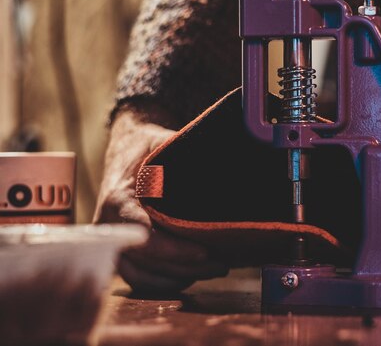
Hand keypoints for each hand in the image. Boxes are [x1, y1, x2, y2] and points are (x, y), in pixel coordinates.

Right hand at [93, 103, 228, 292]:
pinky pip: (139, 277)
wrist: (127, 150)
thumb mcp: (163, 145)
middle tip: (222, 263)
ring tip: (215, 269)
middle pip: (147, 260)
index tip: (204, 252)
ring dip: (179, 277)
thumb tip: (223, 172)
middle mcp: (110, 226)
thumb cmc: (148, 147)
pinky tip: (193, 275)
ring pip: (143, 275)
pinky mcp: (121, 250)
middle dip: (186, 266)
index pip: (143, 235)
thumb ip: (185, 159)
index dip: (173, 249)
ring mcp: (113, 241)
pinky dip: (165, 282)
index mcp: (118, 200)